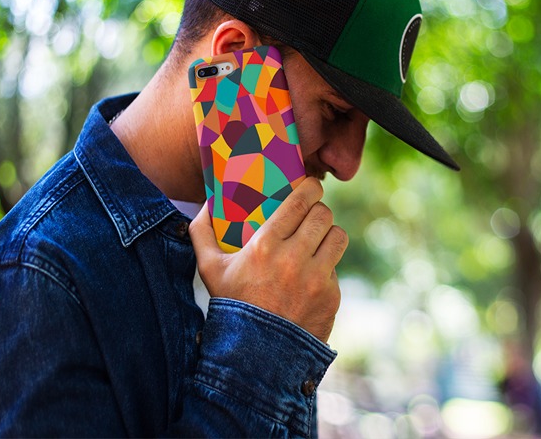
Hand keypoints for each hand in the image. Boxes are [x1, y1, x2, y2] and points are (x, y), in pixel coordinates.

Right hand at [189, 178, 346, 342]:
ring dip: (329, 235)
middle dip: (319, 211)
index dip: (310, 188)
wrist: (255, 355)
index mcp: (265, 245)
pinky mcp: (331, 296)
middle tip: (313, 214)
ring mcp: (316, 278)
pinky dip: (327, 268)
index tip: (310, 186)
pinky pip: (336, 268)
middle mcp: (294, 259)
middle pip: (323, 215)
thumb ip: (202, 233)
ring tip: (320, 238)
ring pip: (338, 237)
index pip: (300, 202)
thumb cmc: (232, 306)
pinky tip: (313, 274)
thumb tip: (207, 203)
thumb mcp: (209, 270)